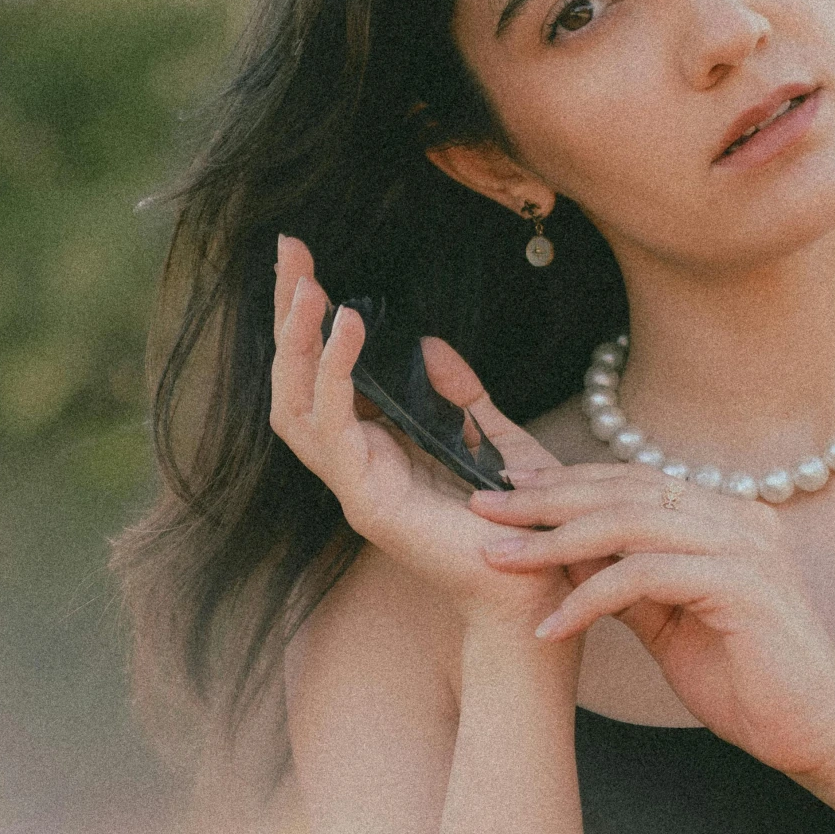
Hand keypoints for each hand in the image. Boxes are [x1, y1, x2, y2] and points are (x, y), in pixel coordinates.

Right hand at [269, 234, 583, 636]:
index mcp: (376, 451)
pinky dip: (336, 375)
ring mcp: (355, 488)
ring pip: (296, 404)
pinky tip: (347, 328)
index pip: (318, 377)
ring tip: (310, 285)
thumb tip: (427, 344)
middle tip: (289, 250)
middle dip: (288, 314)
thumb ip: (459, 394)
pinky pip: (336, 428)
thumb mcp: (493, 437)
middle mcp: (354, 468)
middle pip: (292, 382)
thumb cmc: (525, 521)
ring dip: (298, 340)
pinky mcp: (369, 503)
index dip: (308, 321)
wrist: (546, 583)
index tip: (306, 261)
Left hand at [470, 462, 834, 779]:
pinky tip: (550, 626)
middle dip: (547, 498)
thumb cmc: (747, 683)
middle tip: (483, 509)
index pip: (635, 481)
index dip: (568, 482)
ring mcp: (746, 547)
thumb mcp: (671, 623)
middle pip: (626, 488)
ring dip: (554, 541)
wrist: (816, 736)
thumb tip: (564, 555)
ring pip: (630, 523)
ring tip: (498, 560)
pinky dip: (590, 598)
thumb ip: (629, 583)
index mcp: (728, 518)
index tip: (507, 493)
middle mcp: (740, 519)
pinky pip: (645, 576)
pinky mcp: (742, 585)